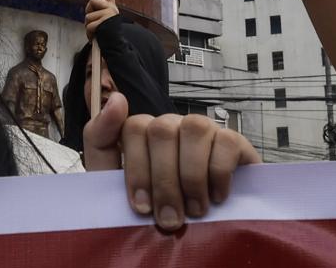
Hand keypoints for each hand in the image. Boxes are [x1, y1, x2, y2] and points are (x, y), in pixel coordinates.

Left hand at [82, 96, 259, 233]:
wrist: (199, 235)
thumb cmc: (156, 211)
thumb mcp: (115, 184)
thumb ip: (101, 141)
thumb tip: (116, 99)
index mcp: (143, 134)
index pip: (134, 127)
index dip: (136, 170)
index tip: (141, 208)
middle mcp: (172, 126)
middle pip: (162, 130)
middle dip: (164, 181)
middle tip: (169, 220)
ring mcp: (203, 130)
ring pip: (194, 128)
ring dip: (192, 176)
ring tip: (195, 211)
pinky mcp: (234, 142)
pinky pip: (227, 140)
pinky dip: (219, 173)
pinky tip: (217, 197)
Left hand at [84, 0, 119, 38]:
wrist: (116, 47)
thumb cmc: (106, 37)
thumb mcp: (101, 23)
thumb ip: (96, 13)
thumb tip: (90, 6)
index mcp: (111, 8)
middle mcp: (111, 8)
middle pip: (92, 1)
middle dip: (88, 12)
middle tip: (94, 24)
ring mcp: (109, 14)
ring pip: (88, 16)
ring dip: (88, 27)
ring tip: (96, 33)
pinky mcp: (106, 20)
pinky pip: (90, 25)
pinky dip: (90, 33)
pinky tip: (96, 37)